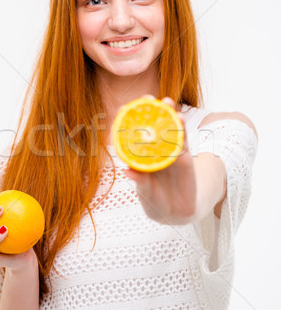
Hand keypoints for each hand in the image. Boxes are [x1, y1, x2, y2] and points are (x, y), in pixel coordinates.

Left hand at [123, 96, 196, 224]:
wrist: (177, 211)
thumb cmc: (156, 199)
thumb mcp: (146, 193)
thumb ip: (140, 182)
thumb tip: (127, 171)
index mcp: (140, 155)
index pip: (132, 134)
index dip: (128, 120)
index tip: (123, 106)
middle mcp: (155, 150)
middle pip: (153, 126)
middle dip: (151, 110)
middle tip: (148, 98)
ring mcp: (170, 151)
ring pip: (170, 129)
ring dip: (169, 114)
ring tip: (168, 102)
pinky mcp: (185, 158)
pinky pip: (183, 141)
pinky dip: (182, 130)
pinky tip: (181, 119)